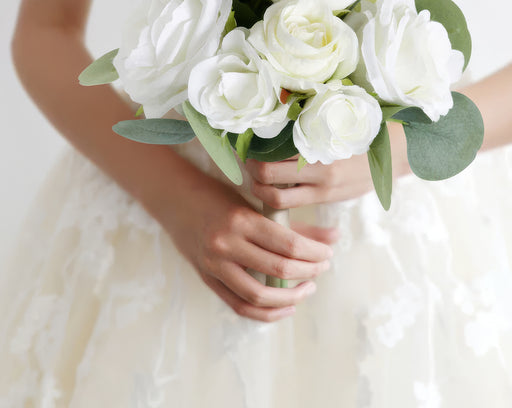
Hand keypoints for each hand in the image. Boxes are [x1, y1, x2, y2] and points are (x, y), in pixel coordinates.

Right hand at [155, 173, 337, 322]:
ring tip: (308, 287)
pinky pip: (240, 305)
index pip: (288, 244)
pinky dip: (267, 313)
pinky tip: (287, 307)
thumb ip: (294, 225)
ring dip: (291, 296)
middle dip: (309, 271)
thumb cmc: (221, 198)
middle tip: (322, 267)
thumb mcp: (256, 205)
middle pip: (279, 268)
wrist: (177, 202)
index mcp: (242, 220)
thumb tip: (334, 237)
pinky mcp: (208, 279)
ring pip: (260, 294)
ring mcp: (214, 265)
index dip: (315, 253)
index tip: (328, 253)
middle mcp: (226, 244)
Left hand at [245, 122, 409, 208]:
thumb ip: (309, 121)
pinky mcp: (329, 199)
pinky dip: (280, 197)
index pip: (273, 158)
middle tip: (246, 163)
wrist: (398, 152)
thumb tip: (278, 107)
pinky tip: (276, 186)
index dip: (252, 155)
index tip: (243, 146)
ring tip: (256, 178)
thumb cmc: (365, 128)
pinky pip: (296, 204)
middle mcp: (320, 173)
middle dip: (252, 174)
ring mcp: (324, 191)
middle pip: (270, 182)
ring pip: (279, 200)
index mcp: (321, 149)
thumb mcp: (337, 120)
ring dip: (261, 191)